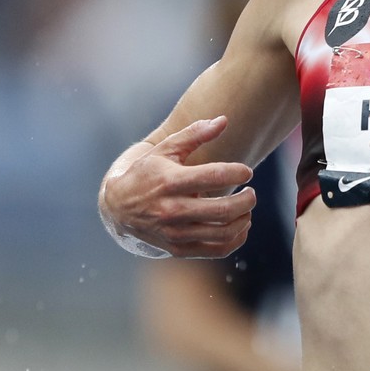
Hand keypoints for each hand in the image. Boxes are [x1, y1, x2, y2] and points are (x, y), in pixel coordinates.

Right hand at [100, 116, 256, 257]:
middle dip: (247, 200)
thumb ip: (195, 134)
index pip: (214, 176)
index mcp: (170, 181)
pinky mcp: (177, 249)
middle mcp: (172, 210)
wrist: (118, 207)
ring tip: (246, 208)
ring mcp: (174, 233)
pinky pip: (216, 250)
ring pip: (223, 233)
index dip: (238, 173)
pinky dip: (236, 239)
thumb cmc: (147, 172)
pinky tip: (240, 225)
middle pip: (223, 210)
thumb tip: (224, 120)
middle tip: (251, 192)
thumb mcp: (166, 149)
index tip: (246, 172)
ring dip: (243, 219)